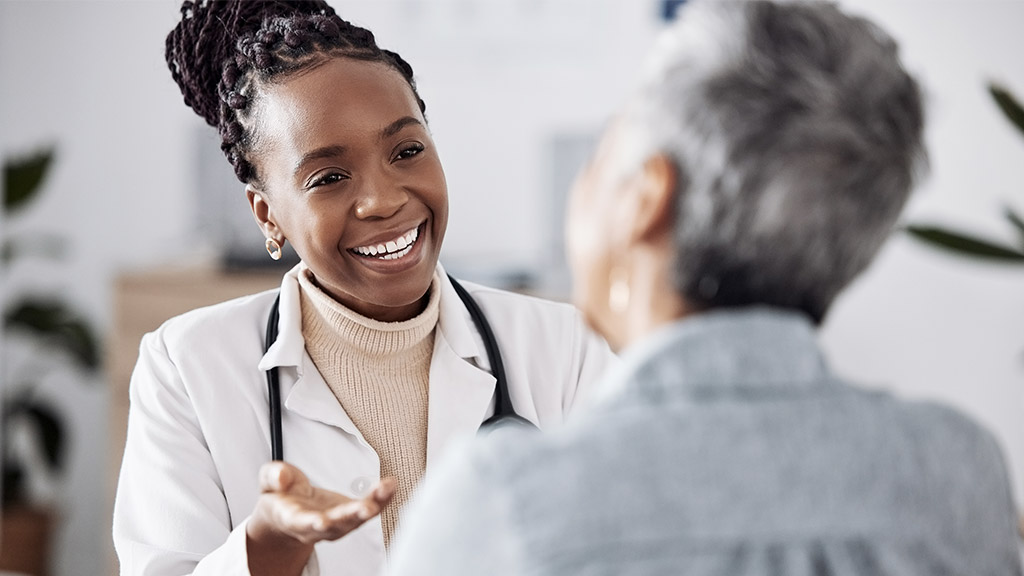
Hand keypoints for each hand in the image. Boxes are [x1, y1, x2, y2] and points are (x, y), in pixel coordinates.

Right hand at [246, 461, 395, 575]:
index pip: (304, 524)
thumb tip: (282, 477)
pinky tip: (391, 485)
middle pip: (338, 525)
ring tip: (386, 489)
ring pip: (358, 518)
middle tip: (368, 508)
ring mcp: (339, 523)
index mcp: (295, 520)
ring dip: (375, 505)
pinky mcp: (353, 514)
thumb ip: (273, 477)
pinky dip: (383, 498)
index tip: (322, 521)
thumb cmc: (281, 497)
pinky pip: (371, 507)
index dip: (314, 523)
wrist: (289, 513)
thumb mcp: (268, 482)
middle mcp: (320, 527)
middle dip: (353, 516)